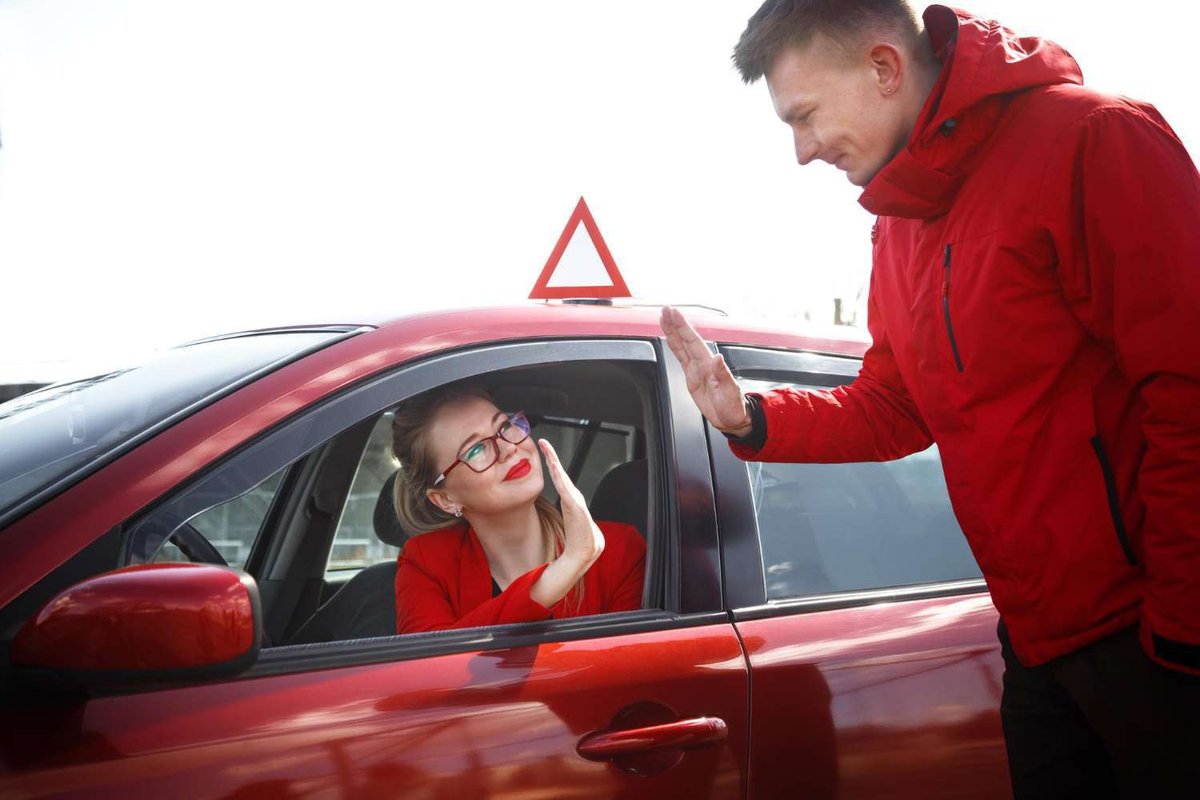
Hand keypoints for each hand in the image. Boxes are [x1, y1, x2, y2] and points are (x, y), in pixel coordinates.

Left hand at [538, 439, 604, 566]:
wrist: (584, 554)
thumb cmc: (579, 542)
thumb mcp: (573, 526)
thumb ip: (571, 519)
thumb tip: (569, 519)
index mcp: (572, 501)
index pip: (560, 479)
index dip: (553, 464)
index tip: (545, 451)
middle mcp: (574, 497)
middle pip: (560, 473)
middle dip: (552, 456)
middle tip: (543, 442)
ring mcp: (574, 500)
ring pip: (561, 476)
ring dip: (553, 460)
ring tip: (546, 447)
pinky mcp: (573, 505)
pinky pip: (563, 486)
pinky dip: (558, 474)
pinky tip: (553, 464)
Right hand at [660, 306, 751, 435]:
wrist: (732, 419)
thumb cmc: (733, 407)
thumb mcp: (729, 392)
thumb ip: (723, 374)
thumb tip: (718, 358)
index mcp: (708, 365)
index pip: (692, 341)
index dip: (682, 326)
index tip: (674, 313)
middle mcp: (701, 363)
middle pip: (685, 339)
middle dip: (675, 324)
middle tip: (665, 309)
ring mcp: (696, 369)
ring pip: (681, 346)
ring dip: (672, 332)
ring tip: (663, 318)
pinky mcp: (691, 376)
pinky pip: (680, 357)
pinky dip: (674, 346)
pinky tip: (669, 338)